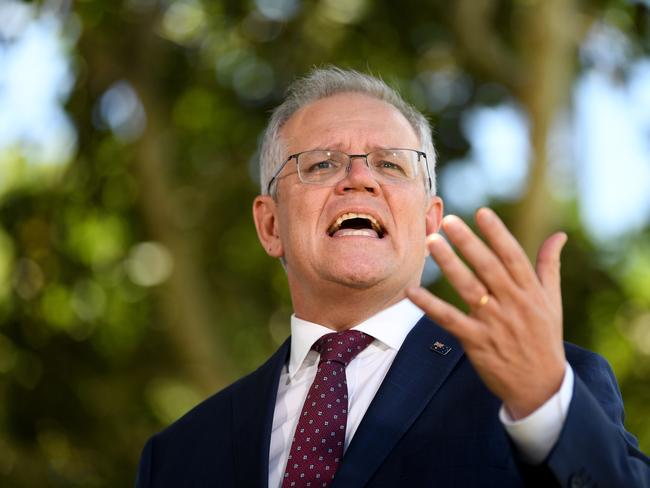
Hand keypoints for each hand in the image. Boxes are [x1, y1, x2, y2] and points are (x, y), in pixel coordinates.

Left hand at [407, 207, 567, 418]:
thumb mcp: (552, 301)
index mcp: (530, 292)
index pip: (513, 256)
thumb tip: (559, 235)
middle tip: (449, 221)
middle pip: (488, 267)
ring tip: (432, 243)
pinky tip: (413, 291)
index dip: (497, 234)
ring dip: (449, 264)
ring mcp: (493, 323)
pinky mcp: (476, 342)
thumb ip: (550, 265)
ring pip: (469, 288)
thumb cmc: (544, 338)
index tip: (482, 212)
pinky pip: (449, 320)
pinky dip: (430, 306)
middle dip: (468, 243)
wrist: (540, 387)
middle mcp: (513, 304)